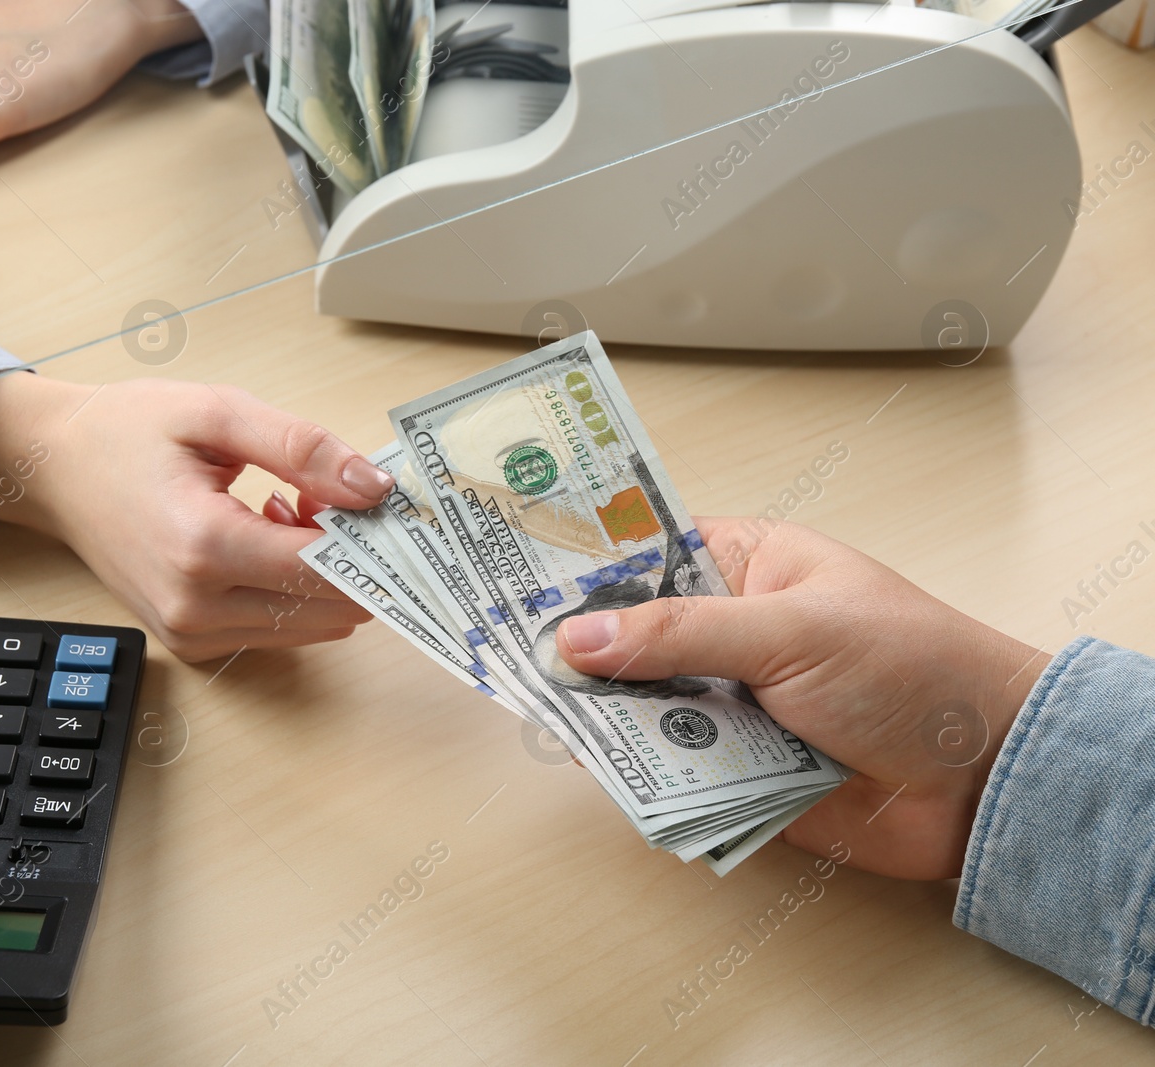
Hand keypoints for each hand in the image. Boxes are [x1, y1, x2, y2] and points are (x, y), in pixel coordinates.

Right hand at [0, 374, 393, 661]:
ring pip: (306, 625)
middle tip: (326, 495)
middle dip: (348, 556)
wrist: (53, 467)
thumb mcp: (217, 413)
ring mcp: (190, 632)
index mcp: (203, 545)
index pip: (325, 568)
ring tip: (283, 507)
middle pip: (326, 606)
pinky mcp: (191, 642)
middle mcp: (196, 604)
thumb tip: (372, 487)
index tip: (378, 499)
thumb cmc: (125, 433)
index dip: (366, 535)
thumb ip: (302, 448)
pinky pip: (273, 629)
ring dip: (320, 575)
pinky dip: (289, 589)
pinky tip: (262, 535)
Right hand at [554, 518, 1046, 879]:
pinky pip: (670, 763)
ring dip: (605, 708)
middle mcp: (732, 630)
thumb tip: (580, 637)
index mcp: (750, 564)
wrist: (988, 781)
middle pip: (631, 632)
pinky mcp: (737, 768)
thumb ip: (680, 633)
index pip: (647, 549)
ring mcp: (733, 700)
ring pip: (643, 701)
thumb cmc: (917, 672)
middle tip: (509, 649)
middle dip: (580, 645)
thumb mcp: (791, 630)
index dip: (585, 560)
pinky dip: (639, 766)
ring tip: (541, 706)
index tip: (514, 572)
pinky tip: (599, 760)